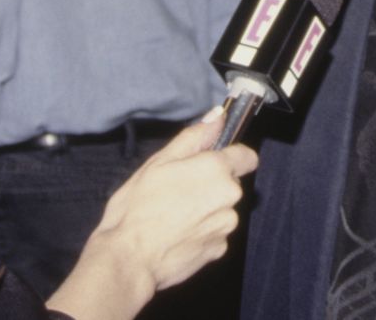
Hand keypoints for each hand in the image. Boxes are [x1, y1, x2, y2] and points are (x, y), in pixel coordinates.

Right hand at [47, 119, 256, 319]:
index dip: (231, 155)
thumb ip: (194, 137)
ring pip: (222, 209)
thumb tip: (217, 116)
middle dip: (210, 184)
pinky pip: (215, 234)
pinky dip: (201, 232)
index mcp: (216, 169)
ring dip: (206, 210)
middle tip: (177, 190)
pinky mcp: (218, 250)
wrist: (129, 259)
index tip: (212, 161)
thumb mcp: (158, 162)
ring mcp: (225, 226)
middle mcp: (229, 197)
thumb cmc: (138, 208)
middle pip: (230, 184)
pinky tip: (177, 234)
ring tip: (173, 216)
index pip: (246, 156)